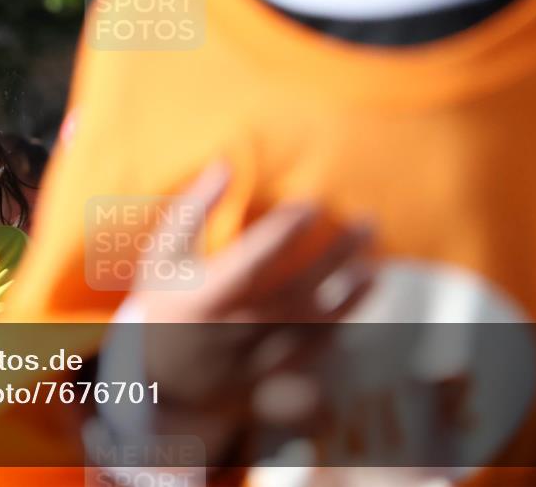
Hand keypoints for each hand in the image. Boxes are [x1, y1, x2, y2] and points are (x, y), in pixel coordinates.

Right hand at [131, 162, 372, 465]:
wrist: (163, 371)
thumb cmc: (165, 297)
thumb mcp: (164, 252)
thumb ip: (194, 207)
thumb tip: (226, 162)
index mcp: (204, 296)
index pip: (252, 259)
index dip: (285, 230)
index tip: (313, 201)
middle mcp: (233, 327)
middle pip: (296, 288)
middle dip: (336, 254)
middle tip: (367, 221)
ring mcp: (255, 355)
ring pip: (313, 322)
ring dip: (349, 291)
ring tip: (372, 259)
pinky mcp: (271, 372)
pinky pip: (316, 346)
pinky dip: (342, 318)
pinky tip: (362, 290)